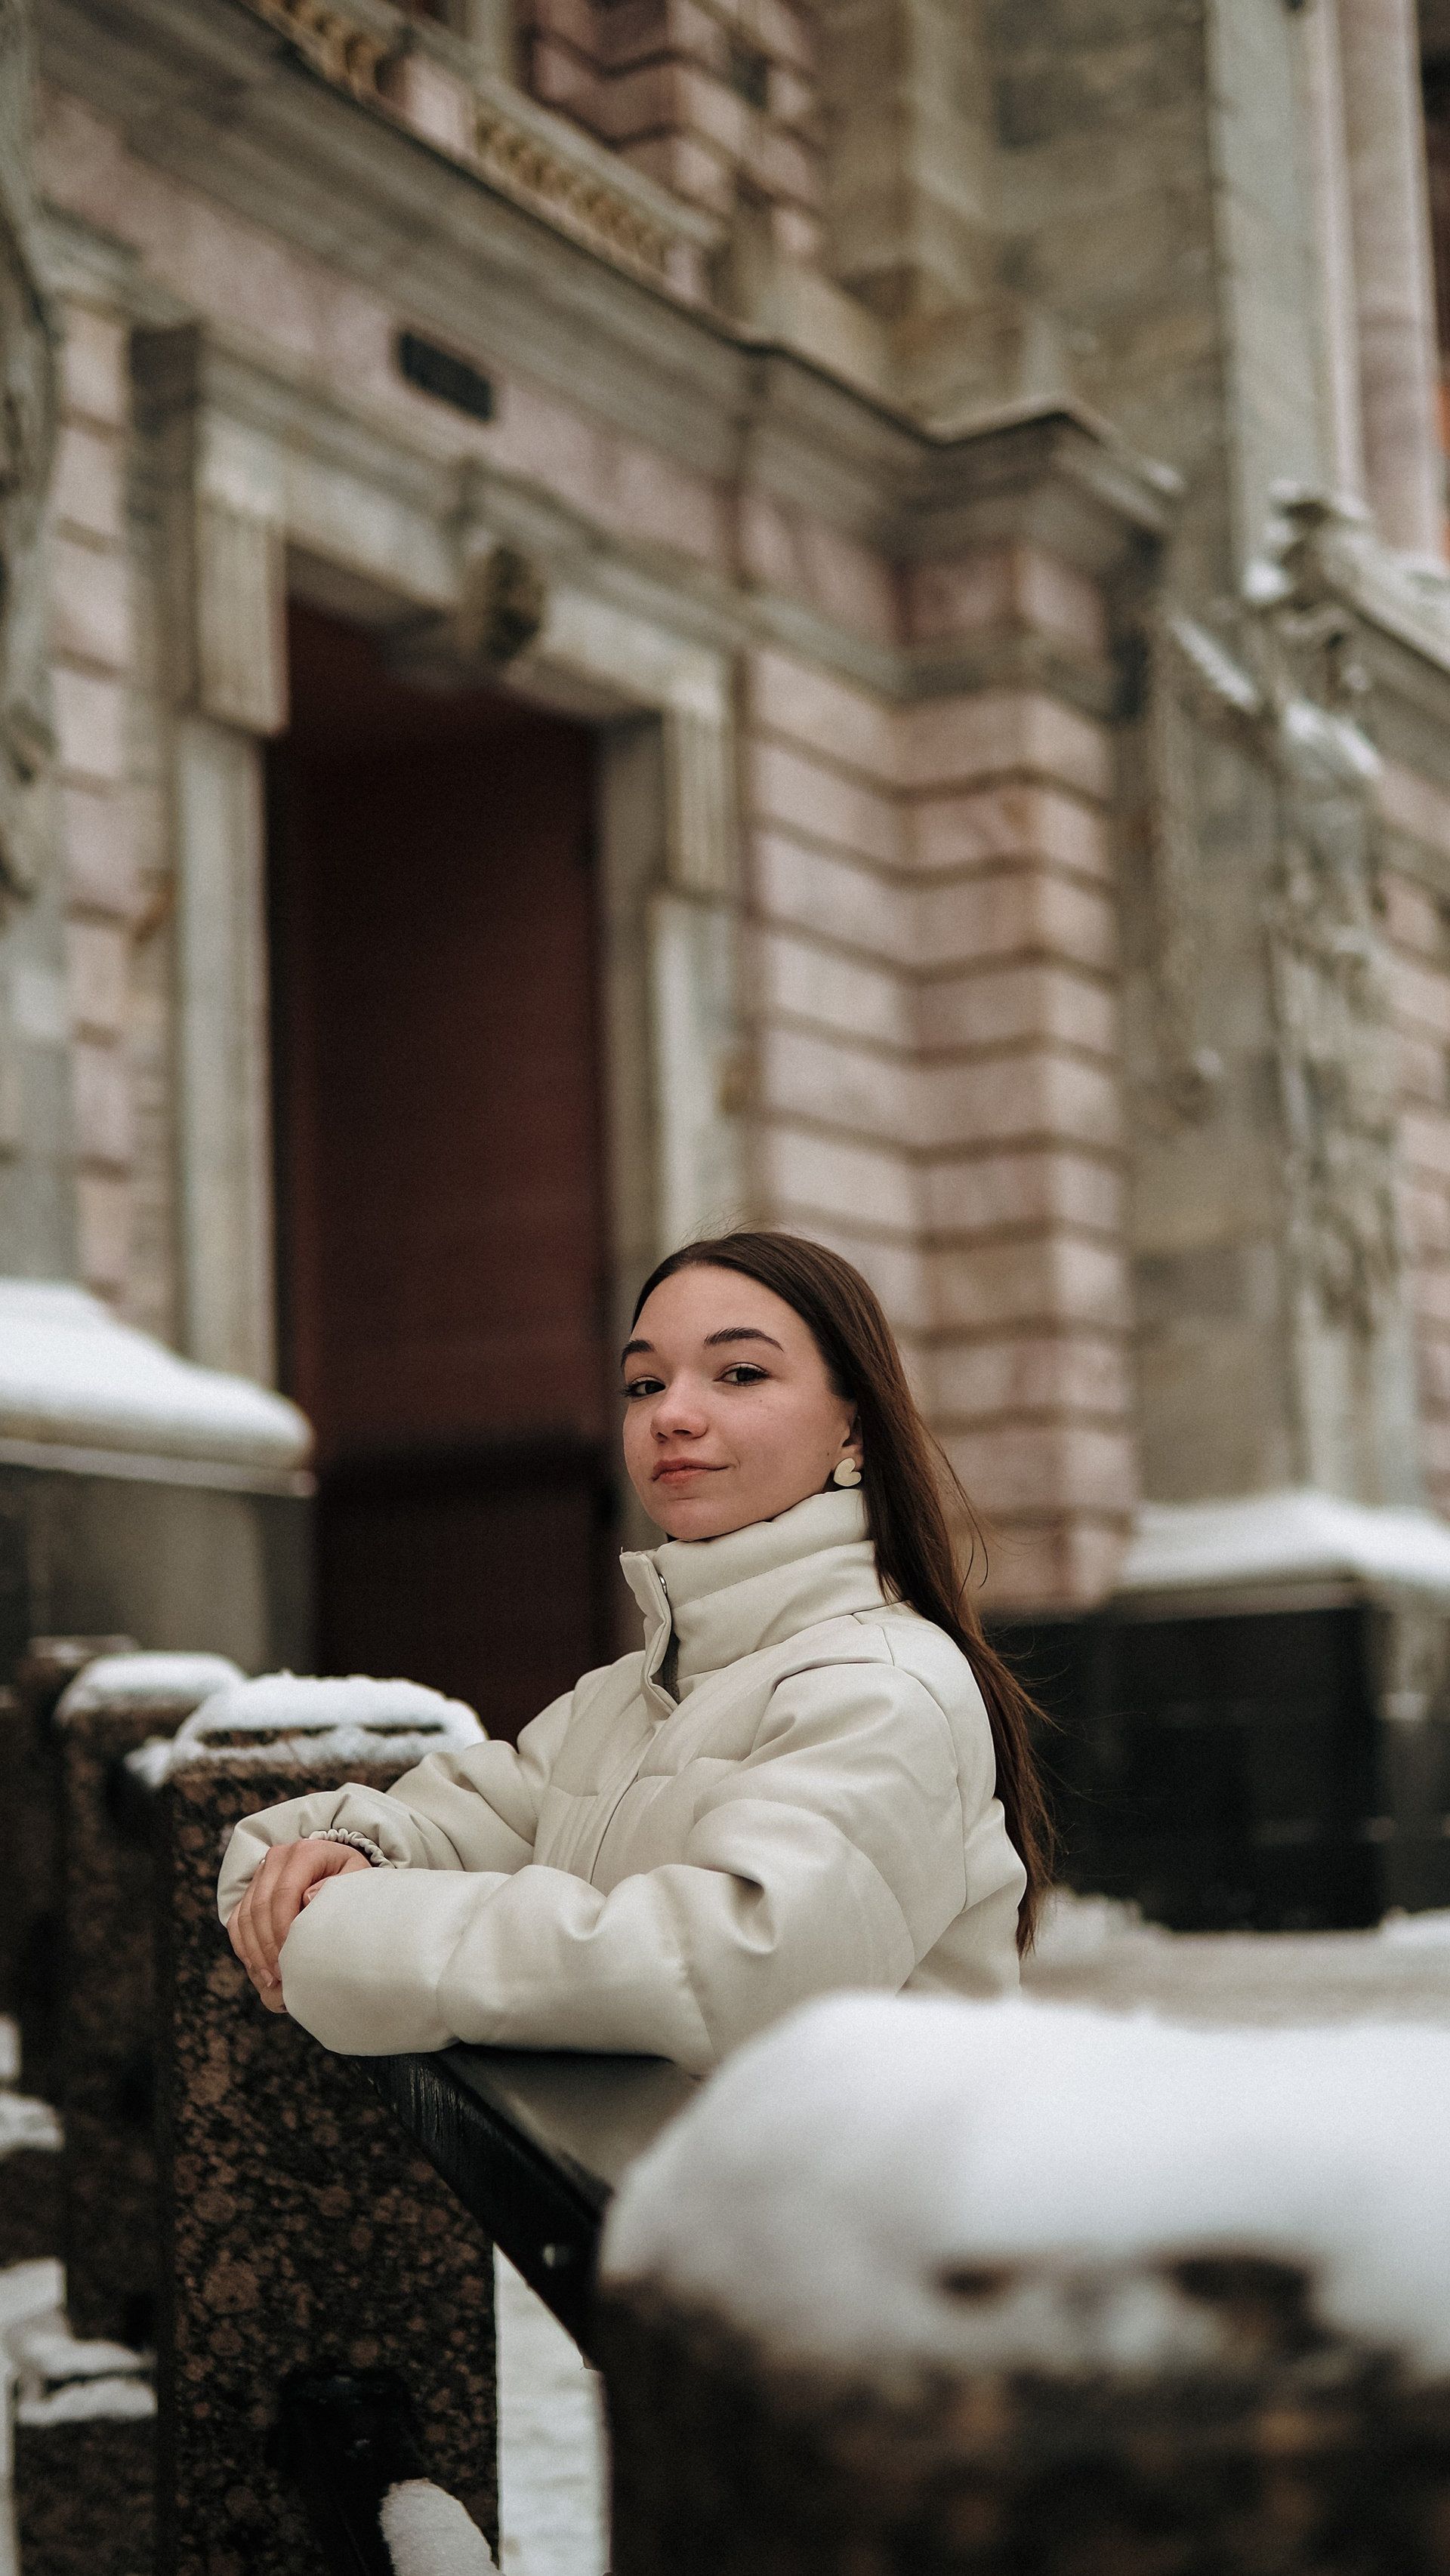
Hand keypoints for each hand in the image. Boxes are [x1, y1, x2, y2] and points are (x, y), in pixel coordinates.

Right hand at [226, 1839, 370, 2012]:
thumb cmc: (350, 1879)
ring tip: (270, 1978)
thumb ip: (338, 1888)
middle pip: (260, 1906)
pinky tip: (257, 1968)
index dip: (283, 1928)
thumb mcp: (356, 1880)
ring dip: (254, 1950)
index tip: (291, 1957)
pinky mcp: (251, 1890)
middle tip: (280, 1975)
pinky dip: (244, 1946)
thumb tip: (308, 1898)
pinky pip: (237, 1921)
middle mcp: (277, 1859)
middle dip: (268, 1945)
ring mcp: (261, 1873)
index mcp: (304, 1853)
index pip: (284, 1892)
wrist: (339, 1868)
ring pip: (245, 1915)